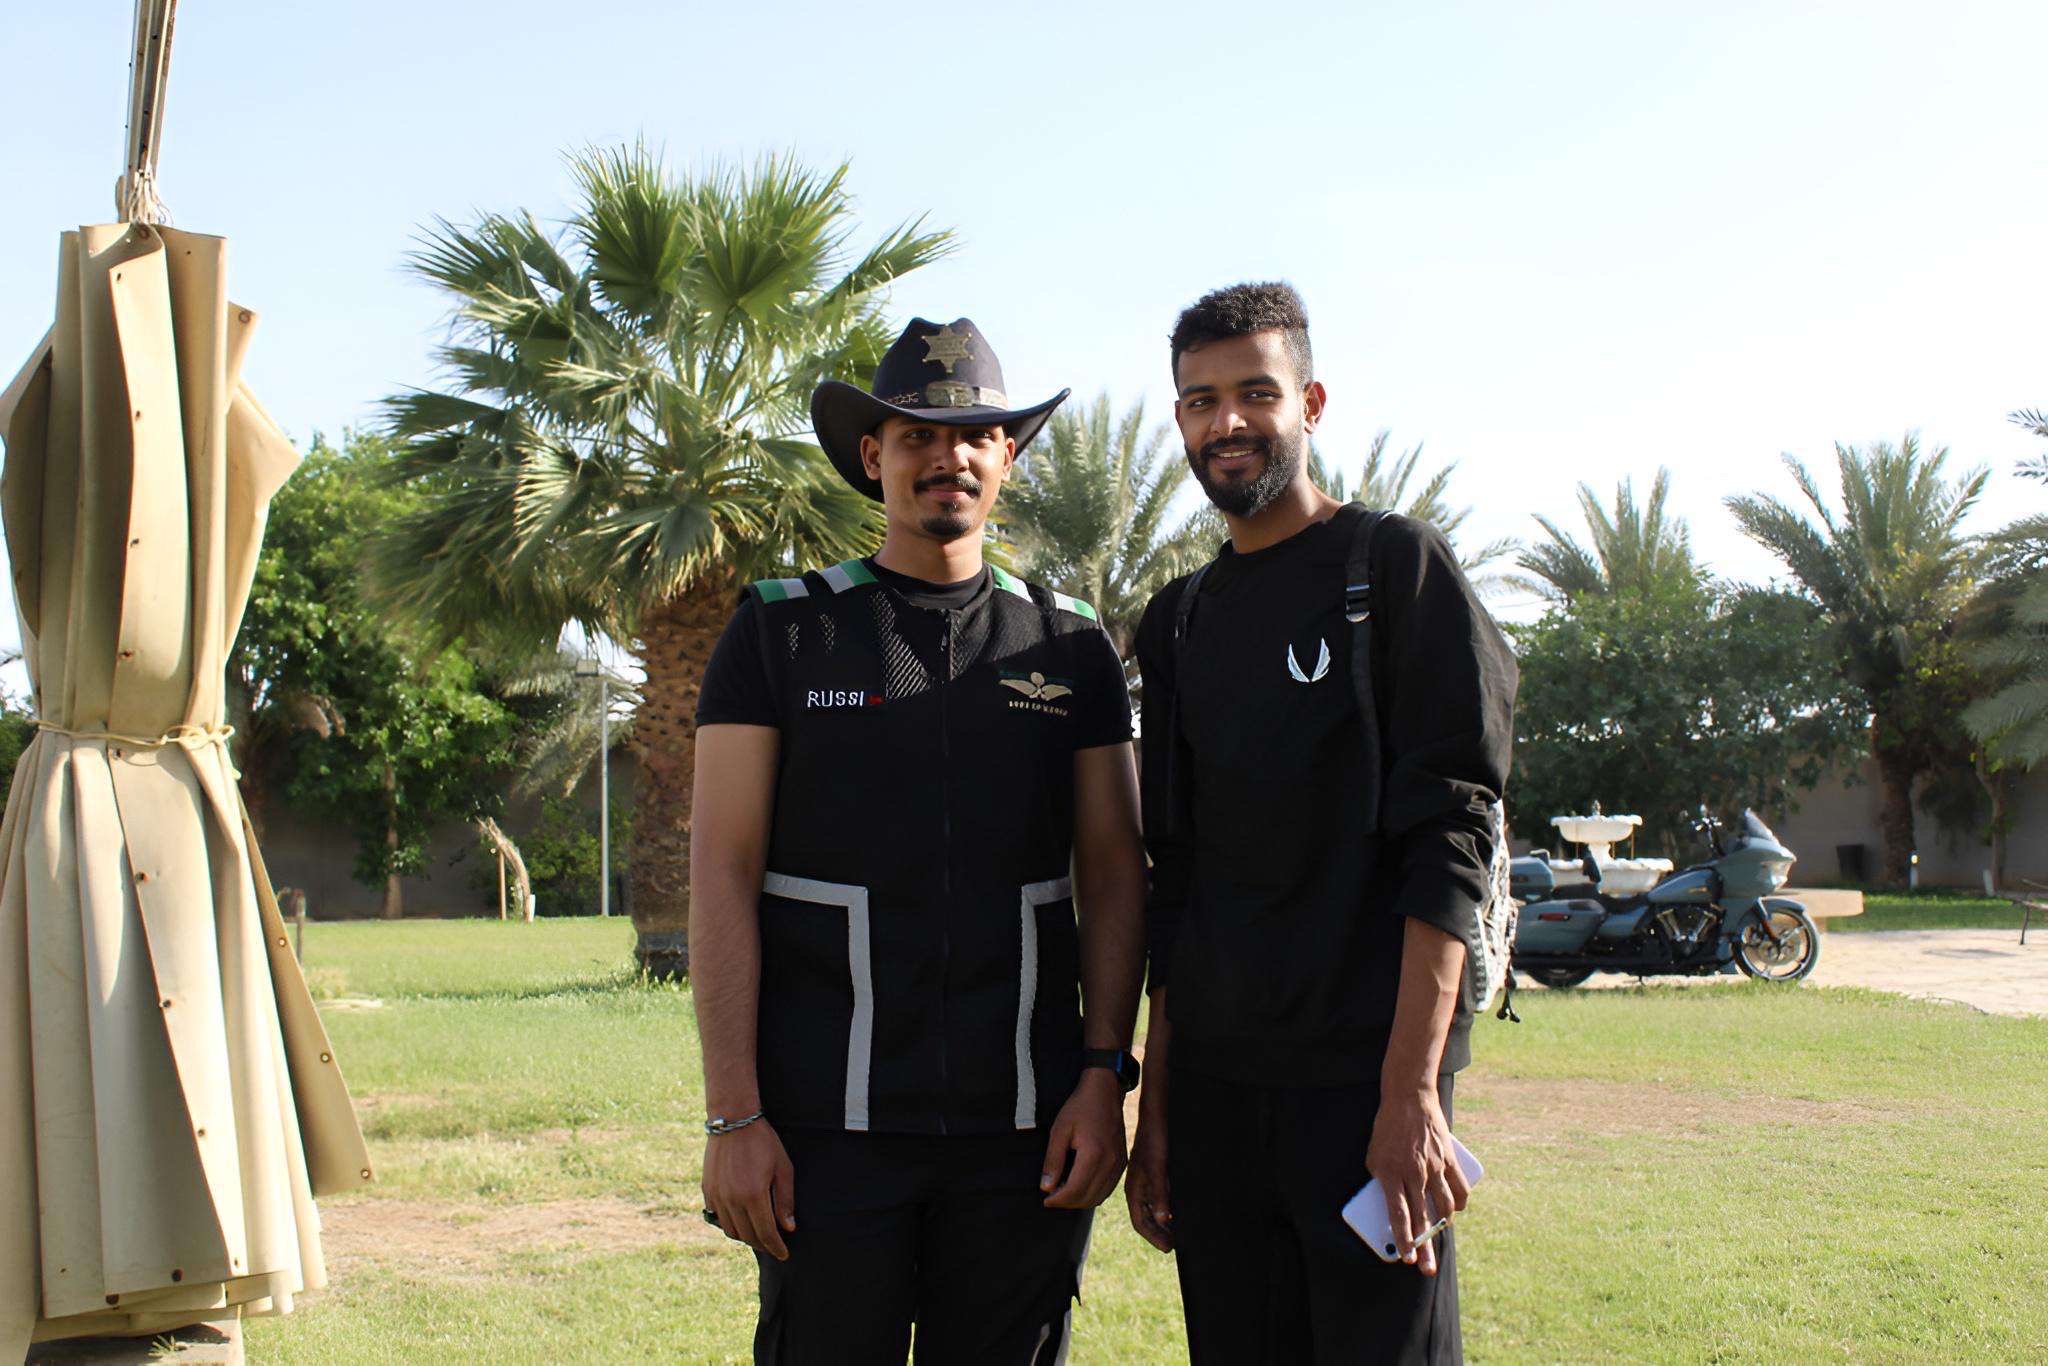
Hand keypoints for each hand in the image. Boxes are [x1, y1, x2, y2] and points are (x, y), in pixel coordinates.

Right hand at [702, 1119, 796, 1260]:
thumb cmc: (763, 1142)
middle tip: (774, 1246)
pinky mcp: (707, 1190)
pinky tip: (741, 1219)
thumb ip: (785, 1200)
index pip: (766, 1234)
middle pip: (747, 1236)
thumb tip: (788, 1227)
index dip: (776, 1248)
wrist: (733, 1120)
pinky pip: (718, 1217)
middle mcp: (732, 1200)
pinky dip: (730, 1224)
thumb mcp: (783, 1168)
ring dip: (746, 1237)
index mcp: (753, 1195)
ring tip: (758, 1234)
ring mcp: (717, 1196)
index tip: (784, 1254)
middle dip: (763, 1245)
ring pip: (731, 1231)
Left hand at [1041, 1069, 1126, 1208]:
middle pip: (1087, 1198)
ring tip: (1064, 1190)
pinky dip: (1093, 1193)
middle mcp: (1110, 1163)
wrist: (1105, 1092)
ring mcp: (1119, 1164)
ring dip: (1080, 1200)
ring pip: (1099, 1197)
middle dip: (1067, 1202)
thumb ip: (1053, 1161)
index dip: (1058, 1200)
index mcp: (1094, 1155)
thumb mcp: (1059, 1131)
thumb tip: (1047, 1188)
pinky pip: (1108, 1188)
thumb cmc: (1080, 1108)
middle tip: (1052, 1195)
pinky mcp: (1123, 1163)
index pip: (1075, 1191)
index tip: (1045, 1199)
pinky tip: (1080, 1184)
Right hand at [1125, 1109, 1172, 1251]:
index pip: (1140, 1223)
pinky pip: (1155, 1200)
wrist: (1153, 1120)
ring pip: (1151, 1211)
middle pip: (1145, 1220)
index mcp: (1134, 1191)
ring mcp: (1144, 1183)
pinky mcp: (1152, 1177)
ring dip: (1161, 1224)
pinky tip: (1174, 1213)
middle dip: (1157, 1234)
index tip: (1167, 1248)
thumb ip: (1160, 1195)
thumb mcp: (1159, 1170)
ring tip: (1175, 1234)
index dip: (1153, 1236)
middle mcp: (1137, 1190)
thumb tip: (1164, 1220)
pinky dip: (1164, 1211)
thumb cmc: (1154, 1144)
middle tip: (1173, 1245)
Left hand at [1364, 1085, 1468, 1276]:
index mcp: (1390, 1173)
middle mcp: (1413, 1173)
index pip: (1398, 1214)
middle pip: (1421, 1218)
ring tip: (1439, 1238)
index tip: (1406, 1258)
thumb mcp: (1374, 1156)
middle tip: (1427, 1268)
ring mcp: (1434, 1166)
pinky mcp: (1449, 1159)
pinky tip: (1455, 1212)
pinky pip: (1459, 1189)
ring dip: (1442, 1227)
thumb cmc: (1387, 1129)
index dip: (1403, 1239)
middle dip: (1424, 1247)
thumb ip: (1383, 1182)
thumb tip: (1392, 1207)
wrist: (1409, 1099)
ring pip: (1443, 1207)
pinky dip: (1459, 1204)